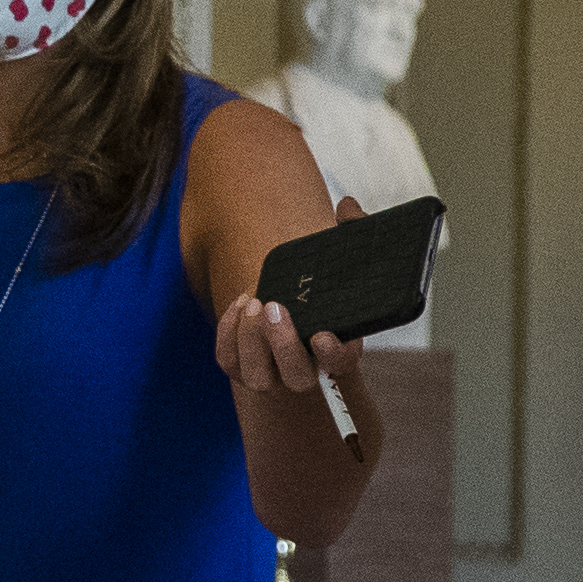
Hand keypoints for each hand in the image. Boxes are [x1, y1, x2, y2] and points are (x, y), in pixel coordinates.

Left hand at [214, 196, 368, 398]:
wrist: (299, 319)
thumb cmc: (328, 292)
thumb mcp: (346, 264)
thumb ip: (354, 234)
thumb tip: (346, 205)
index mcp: (341, 349)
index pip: (340, 363)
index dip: (332, 354)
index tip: (321, 335)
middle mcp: (309, 370)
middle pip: (295, 375)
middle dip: (281, 343)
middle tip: (273, 307)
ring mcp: (275, 375)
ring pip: (256, 376)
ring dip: (250, 341)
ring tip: (252, 301)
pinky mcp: (243, 368)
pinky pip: (228, 361)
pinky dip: (228, 334)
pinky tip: (239, 304)